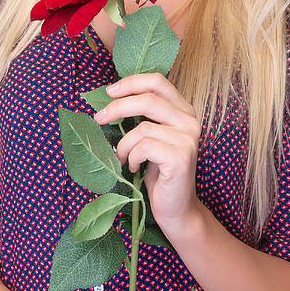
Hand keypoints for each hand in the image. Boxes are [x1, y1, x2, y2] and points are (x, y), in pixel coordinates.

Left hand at [94, 72, 200, 232]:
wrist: (176, 209)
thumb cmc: (159, 173)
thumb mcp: (151, 139)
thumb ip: (143, 117)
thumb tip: (111, 98)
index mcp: (183, 111)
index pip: (158, 81)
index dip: (131, 82)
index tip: (109, 91)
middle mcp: (190, 121)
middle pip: (148, 99)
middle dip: (117, 108)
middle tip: (99, 119)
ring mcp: (188, 139)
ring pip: (142, 128)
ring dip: (124, 145)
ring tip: (124, 158)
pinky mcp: (181, 157)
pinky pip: (144, 147)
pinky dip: (132, 157)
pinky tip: (135, 168)